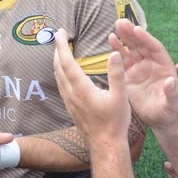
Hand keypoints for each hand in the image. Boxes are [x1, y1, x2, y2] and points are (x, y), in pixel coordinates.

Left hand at [53, 28, 131, 148]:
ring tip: (60, 50)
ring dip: (57, 61)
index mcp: (82, 88)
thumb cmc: (115, 122)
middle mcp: (71, 93)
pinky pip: (61, 85)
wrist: (105, 145)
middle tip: (60, 36)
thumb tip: (114, 53)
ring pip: (58, 76)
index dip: (62, 45)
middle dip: (57, 49)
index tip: (60, 32)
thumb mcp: (120, 96)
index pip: (67, 61)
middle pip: (58, 67)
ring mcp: (69, 101)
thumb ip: (117, 73)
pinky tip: (65, 72)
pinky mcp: (71, 107)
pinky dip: (60, 72)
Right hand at [110, 18, 177, 127]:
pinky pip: (122, 58)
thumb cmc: (168, 110)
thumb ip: (172, 92)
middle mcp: (151, 62)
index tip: (137, 29)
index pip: (155, 48)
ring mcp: (139, 67)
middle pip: (142, 44)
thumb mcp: (172, 103)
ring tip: (116, 26)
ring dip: (124, 37)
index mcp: (164, 65)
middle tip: (122, 22)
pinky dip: (117, 49)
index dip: (146, 39)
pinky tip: (111, 39)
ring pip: (131, 48)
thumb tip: (171, 81)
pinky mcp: (129, 73)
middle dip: (132, 33)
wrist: (158, 117)